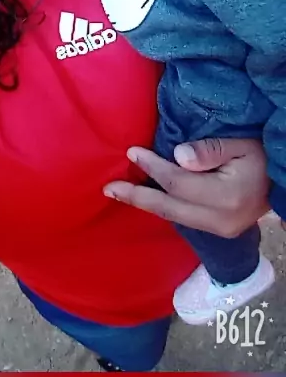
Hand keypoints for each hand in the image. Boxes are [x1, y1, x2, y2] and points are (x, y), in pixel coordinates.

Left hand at [104, 137, 269, 237]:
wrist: (282, 182)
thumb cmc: (261, 156)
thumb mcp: (241, 144)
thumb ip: (210, 150)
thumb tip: (177, 156)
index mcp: (227, 196)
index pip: (178, 182)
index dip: (153, 166)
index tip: (132, 151)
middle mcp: (221, 220)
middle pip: (169, 208)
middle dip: (137, 197)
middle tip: (108, 188)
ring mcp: (220, 230)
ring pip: (173, 217)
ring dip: (146, 203)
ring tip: (119, 193)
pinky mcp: (218, 232)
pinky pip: (182, 219)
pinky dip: (162, 207)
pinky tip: (146, 197)